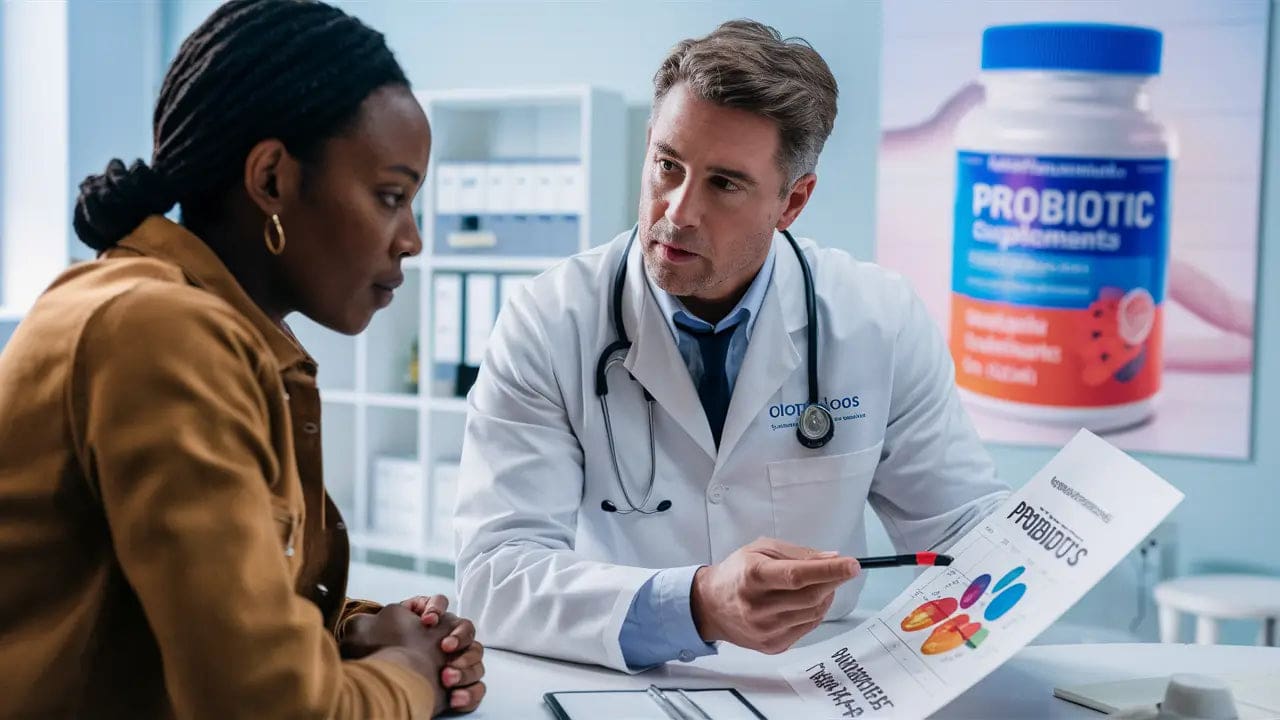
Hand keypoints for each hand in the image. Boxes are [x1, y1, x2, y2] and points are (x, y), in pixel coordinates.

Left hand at [341, 604, 486, 714]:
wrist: (382, 691)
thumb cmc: (376, 659)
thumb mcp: (360, 630)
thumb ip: (366, 617)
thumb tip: (362, 620)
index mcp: (424, 625)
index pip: (441, 603)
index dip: (438, 609)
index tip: (426, 621)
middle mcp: (441, 643)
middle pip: (467, 631)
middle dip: (459, 639)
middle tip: (444, 648)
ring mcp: (453, 667)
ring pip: (476, 661)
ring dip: (464, 669)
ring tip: (446, 678)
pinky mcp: (458, 692)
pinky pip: (477, 689)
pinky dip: (469, 693)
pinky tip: (453, 697)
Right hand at [690, 537, 858, 653]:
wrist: (709, 606)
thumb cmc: (736, 573)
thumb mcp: (761, 549)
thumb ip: (798, 553)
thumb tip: (832, 558)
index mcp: (753, 576)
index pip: (797, 575)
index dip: (828, 570)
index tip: (852, 565)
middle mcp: (758, 606)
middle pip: (810, 596)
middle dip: (833, 581)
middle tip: (842, 570)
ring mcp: (765, 630)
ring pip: (813, 613)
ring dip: (825, 596)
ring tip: (819, 584)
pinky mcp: (772, 645)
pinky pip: (807, 627)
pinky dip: (815, 612)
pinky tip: (806, 602)